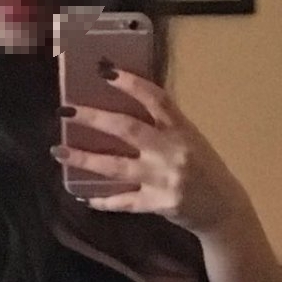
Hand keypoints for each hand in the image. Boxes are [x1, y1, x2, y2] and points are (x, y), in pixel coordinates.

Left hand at [51, 65, 250, 235]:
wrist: (224, 210)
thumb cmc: (205, 168)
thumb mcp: (190, 139)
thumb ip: (163, 125)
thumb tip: (122, 105)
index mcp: (182, 129)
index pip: (156, 98)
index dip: (131, 83)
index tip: (105, 71)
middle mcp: (171, 151)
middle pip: (127, 129)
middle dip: (93, 118)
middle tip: (65, 110)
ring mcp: (163, 179)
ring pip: (116, 166)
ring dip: (84, 159)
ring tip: (58, 151)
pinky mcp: (157, 204)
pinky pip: (123, 202)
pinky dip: (102, 200)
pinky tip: (82, 195)